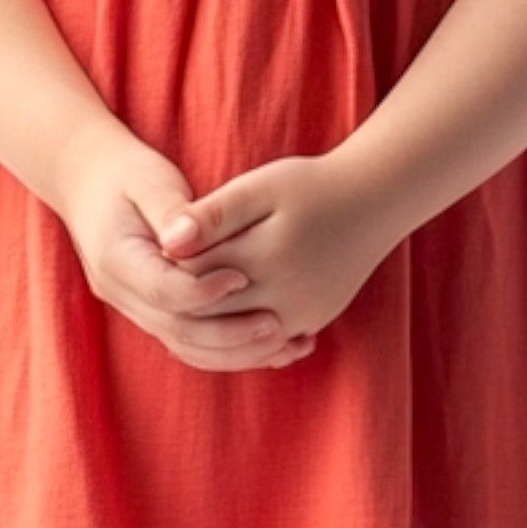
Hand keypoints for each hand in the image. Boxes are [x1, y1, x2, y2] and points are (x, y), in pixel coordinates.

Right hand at [52, 126, 319, 370]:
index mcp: (115, 259)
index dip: (205, 291)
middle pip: (177, 330)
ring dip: (234, 352)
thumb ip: (170, 210)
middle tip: (277, 325)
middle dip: (229, 333)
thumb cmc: (127, 173)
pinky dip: (226, 350)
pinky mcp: (151, 312)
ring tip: (283, 345)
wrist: (89, 182)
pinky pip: (188, 342)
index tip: (245, 278)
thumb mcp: (148, 179)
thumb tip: (186, 237)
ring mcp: (132, 307)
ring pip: (184, 346)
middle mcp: (120, 293)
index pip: (163, 291)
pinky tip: (267, 346)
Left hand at [159, 152, 399, 345]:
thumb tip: (168, 244)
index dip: (167, 268)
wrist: (375, 200)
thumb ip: (212, 215)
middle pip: (210, 314)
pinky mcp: (312, 322)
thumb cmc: (311, 186)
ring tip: (185, 299)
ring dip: (207, 324)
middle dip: (180, 301)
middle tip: (158, 280)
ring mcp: (301, 316)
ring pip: (236, 336)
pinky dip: (237, 333)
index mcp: (264, 259)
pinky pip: (265, 341)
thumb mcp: (259, 187)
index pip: (194, 278)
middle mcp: (284, 298)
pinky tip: (218, 317)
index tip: (151, 251)